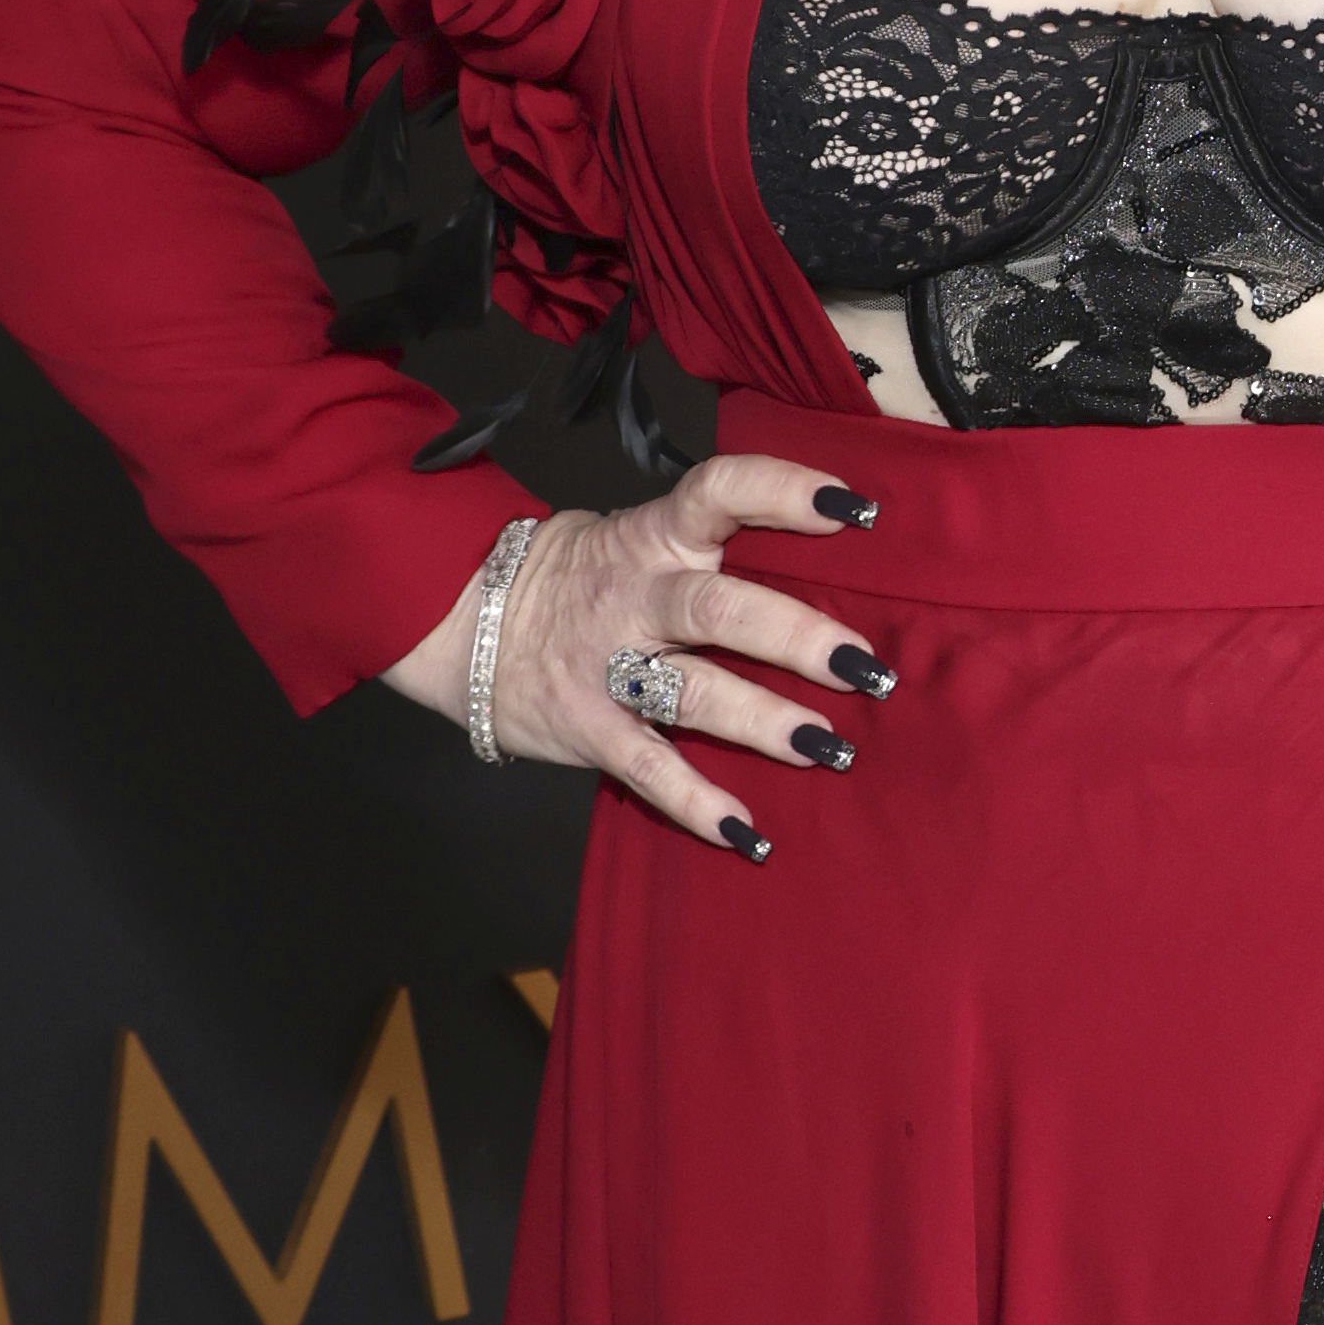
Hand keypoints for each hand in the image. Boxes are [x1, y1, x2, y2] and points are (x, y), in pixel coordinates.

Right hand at [384, 453, 892, 854]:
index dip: (784, 491)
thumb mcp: (630, 533)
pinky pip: (647, 769)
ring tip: (829, 748)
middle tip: (861, 665)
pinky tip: (745, 833)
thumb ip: (704, 543)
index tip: (852, 509)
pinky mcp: (589, 728)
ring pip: (694, 692)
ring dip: (764, 722)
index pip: (720, 492)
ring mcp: (609, 666)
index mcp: (655, 537)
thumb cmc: (577, 577)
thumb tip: (817, 556)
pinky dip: (695, 804)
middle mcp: (637, 596)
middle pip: (719, 609)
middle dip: (796, 637)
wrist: (462, 623)